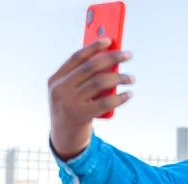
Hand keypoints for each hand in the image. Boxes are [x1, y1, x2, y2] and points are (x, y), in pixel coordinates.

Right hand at [48, 38, 133, 159]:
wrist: (64, 139)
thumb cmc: (72, 110)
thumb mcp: (71, 93)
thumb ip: (83, 78)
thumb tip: (110, 61)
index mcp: (55, 80)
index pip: (76, 57)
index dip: (94, 47)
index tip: (110, 40)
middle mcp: (61, 89)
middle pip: (91, 67)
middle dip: (112, 58)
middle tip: (129, 55)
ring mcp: (70, 103)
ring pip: (100, 82)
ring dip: (120, 77)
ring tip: (132, 78)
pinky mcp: (81, 116)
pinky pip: (106, 102)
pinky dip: (120, 97)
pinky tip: (129, 94)